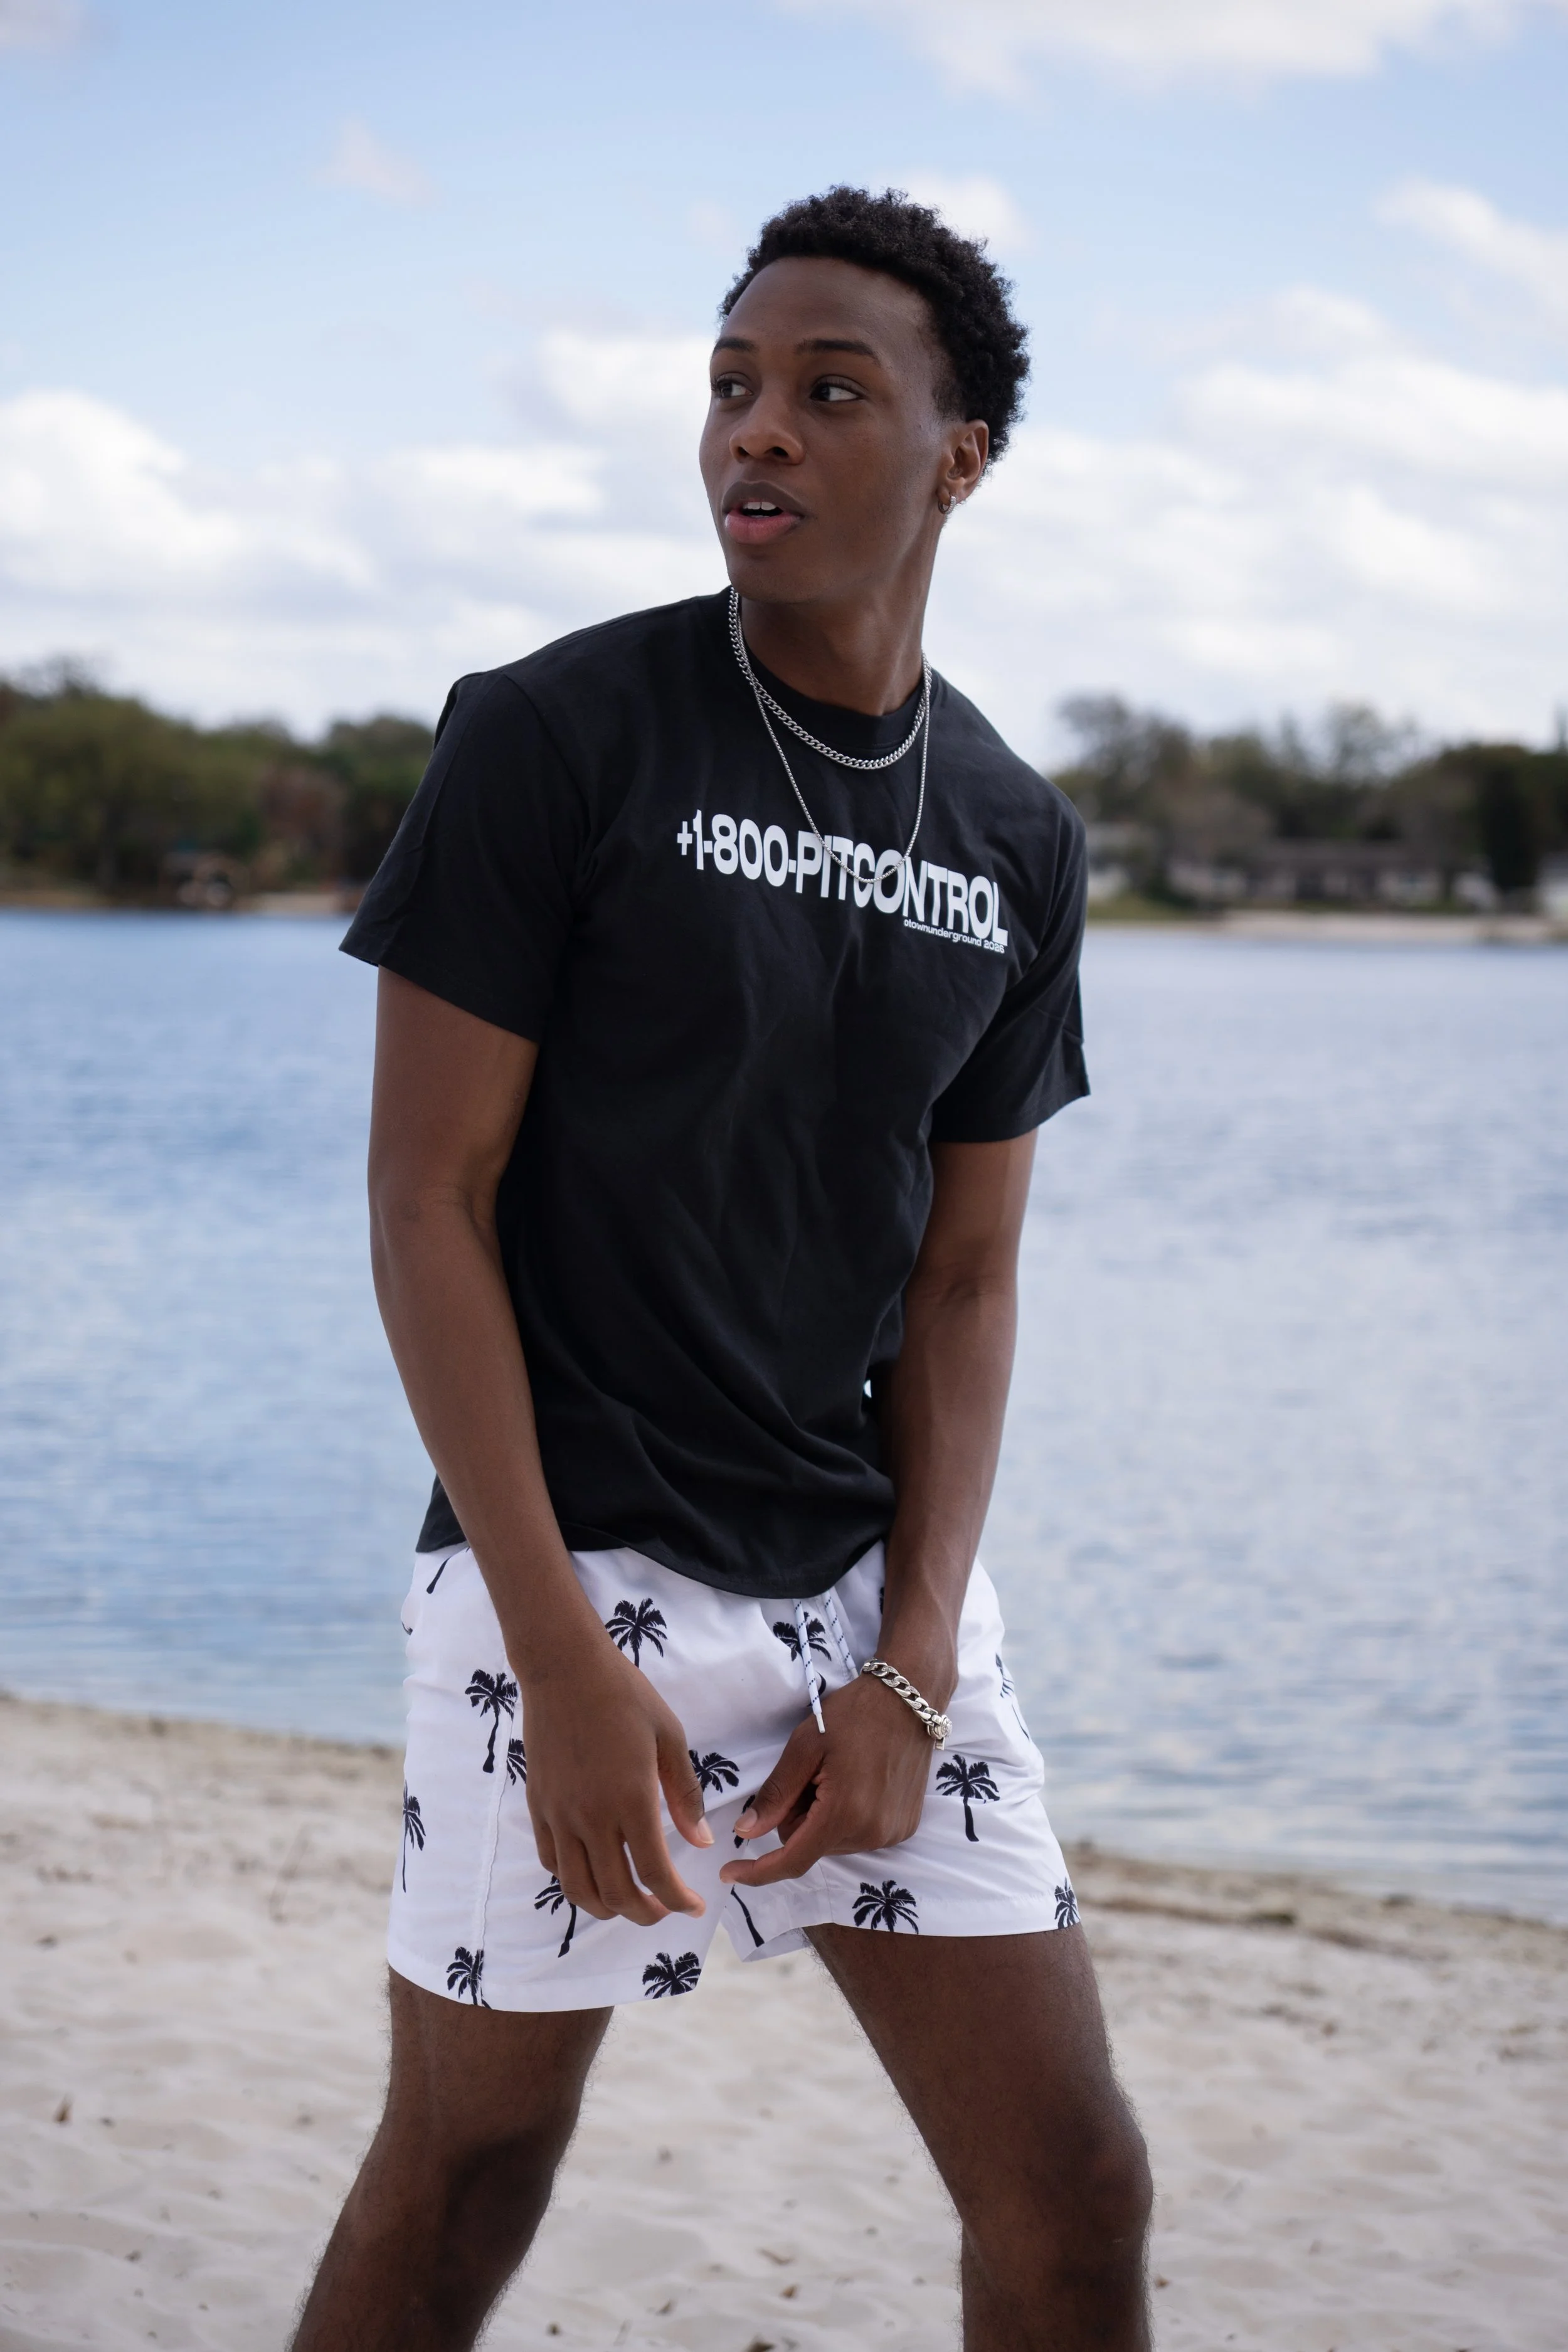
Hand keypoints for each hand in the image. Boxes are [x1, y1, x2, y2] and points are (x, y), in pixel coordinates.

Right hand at [519, 1626, 710, 1926]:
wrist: (564, 1668)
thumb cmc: (624, 1695)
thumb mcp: (669, 1737)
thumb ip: (684, 1794)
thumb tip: (702, 1840)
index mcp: (631, 1800)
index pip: (655, 1873)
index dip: (677, 1901)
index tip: (694, 1908)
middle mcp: (592, 1817)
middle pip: (616, 1894)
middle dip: (645, 1914)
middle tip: (664, 1910)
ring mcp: (559, 1815)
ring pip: (578, 1888)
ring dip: (606, 1908)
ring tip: (628, 1903)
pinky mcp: (538, 1806)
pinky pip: (552, 1861)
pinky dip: (573, 1879)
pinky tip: (592, 1872)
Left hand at [719, 1671, 934, 1888]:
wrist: (909, 1699)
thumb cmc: (854, 1714)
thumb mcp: (805, 1745)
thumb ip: (776, 1794)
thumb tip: (745, 1833)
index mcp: (845, 1813)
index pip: (793, 1860)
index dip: (758, 1871)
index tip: (729, 1873)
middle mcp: (872, 1834)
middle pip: (810, 1845)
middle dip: (798, 1817)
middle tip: (809, 1774)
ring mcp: (893, 1833)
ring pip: (832, 1842)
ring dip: (823, 1817)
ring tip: (837, 1774)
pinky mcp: (905, 1828)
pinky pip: (857, 1836)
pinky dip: (846, 1817)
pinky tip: (856, 1782)